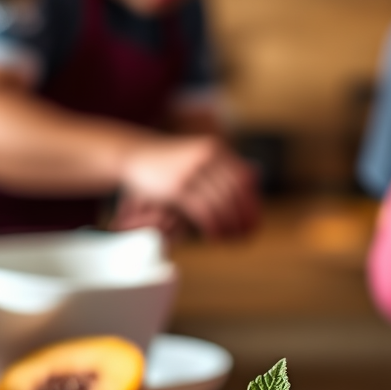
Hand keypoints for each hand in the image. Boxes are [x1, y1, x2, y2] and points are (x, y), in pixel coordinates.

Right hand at [121, 134, 258, 238]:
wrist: (135, 154)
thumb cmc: (170, 161)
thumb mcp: (198, 156)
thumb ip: (222, 168)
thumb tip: (254, 180)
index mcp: (215, 149)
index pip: (244, 178)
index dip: (252, 202)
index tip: (254, 221)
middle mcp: (206, 157)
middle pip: (236, 193)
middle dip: (244, 217)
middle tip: (247, 236)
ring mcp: (191, 171)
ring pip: (221, 203)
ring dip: (230, 225)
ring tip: (230, 239)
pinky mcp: (177, 187)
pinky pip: (203, 211)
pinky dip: (213, 226)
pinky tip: (214, 237)